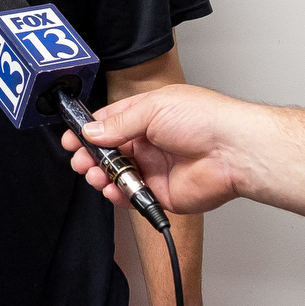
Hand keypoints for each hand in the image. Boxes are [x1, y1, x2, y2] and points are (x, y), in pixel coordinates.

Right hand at [61, 84, 252, 215]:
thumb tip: (92, 131)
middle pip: (109, 151)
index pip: (110, 122)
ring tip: (96, 174)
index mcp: (148, 115)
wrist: (232, 151)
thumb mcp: (152, 109)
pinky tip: (112, 189)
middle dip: (90, 156)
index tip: (72, 138)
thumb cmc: (204, 120)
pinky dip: (118, 194)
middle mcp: (150, 141)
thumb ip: (118, 123)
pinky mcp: (161, 192)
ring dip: (101, 174)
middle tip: (81, 160)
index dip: (89, 130)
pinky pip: (132, 196)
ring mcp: (155, 168)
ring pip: (117, 174)